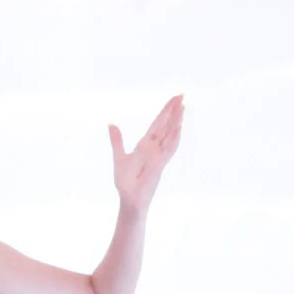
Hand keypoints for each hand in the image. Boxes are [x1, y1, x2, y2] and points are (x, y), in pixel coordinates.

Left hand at [108, 96, 184, 214]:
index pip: (158, 124)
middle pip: (166, 125)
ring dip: (176, 122)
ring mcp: (159, 156)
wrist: (128, 199)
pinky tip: (178, 128)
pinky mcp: (159, 165)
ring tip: (182, 107)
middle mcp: (155, 148)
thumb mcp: (119, 156)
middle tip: (182, 95)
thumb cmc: (126, 181)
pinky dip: (173, 139)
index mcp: (146, 144)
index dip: (165, 111)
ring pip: (170, 135)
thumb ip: (117, 140)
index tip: (174, 98)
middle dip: (173, 111)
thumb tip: (111, 124)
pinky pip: (168, 150)